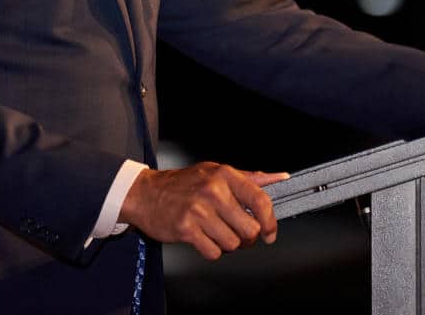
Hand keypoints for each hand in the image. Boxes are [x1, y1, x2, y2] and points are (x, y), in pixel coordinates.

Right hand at [118, 162, 287, 259]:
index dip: (271, 221)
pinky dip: (211, 250)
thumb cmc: (183, 184)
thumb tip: (279, 178)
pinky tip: (202, 238)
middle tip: (237, 233)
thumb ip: (250, 178)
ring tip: (215, 232)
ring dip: (227, 244)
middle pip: (250, 229)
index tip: (270, 232)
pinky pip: (213, 252)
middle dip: (246, 237)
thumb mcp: (216, 172)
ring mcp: (199, 210)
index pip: (260, 200)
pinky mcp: (186, 229)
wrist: (145, 193)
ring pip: (232, 243)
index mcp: (225, 175)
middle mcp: (213, 190)